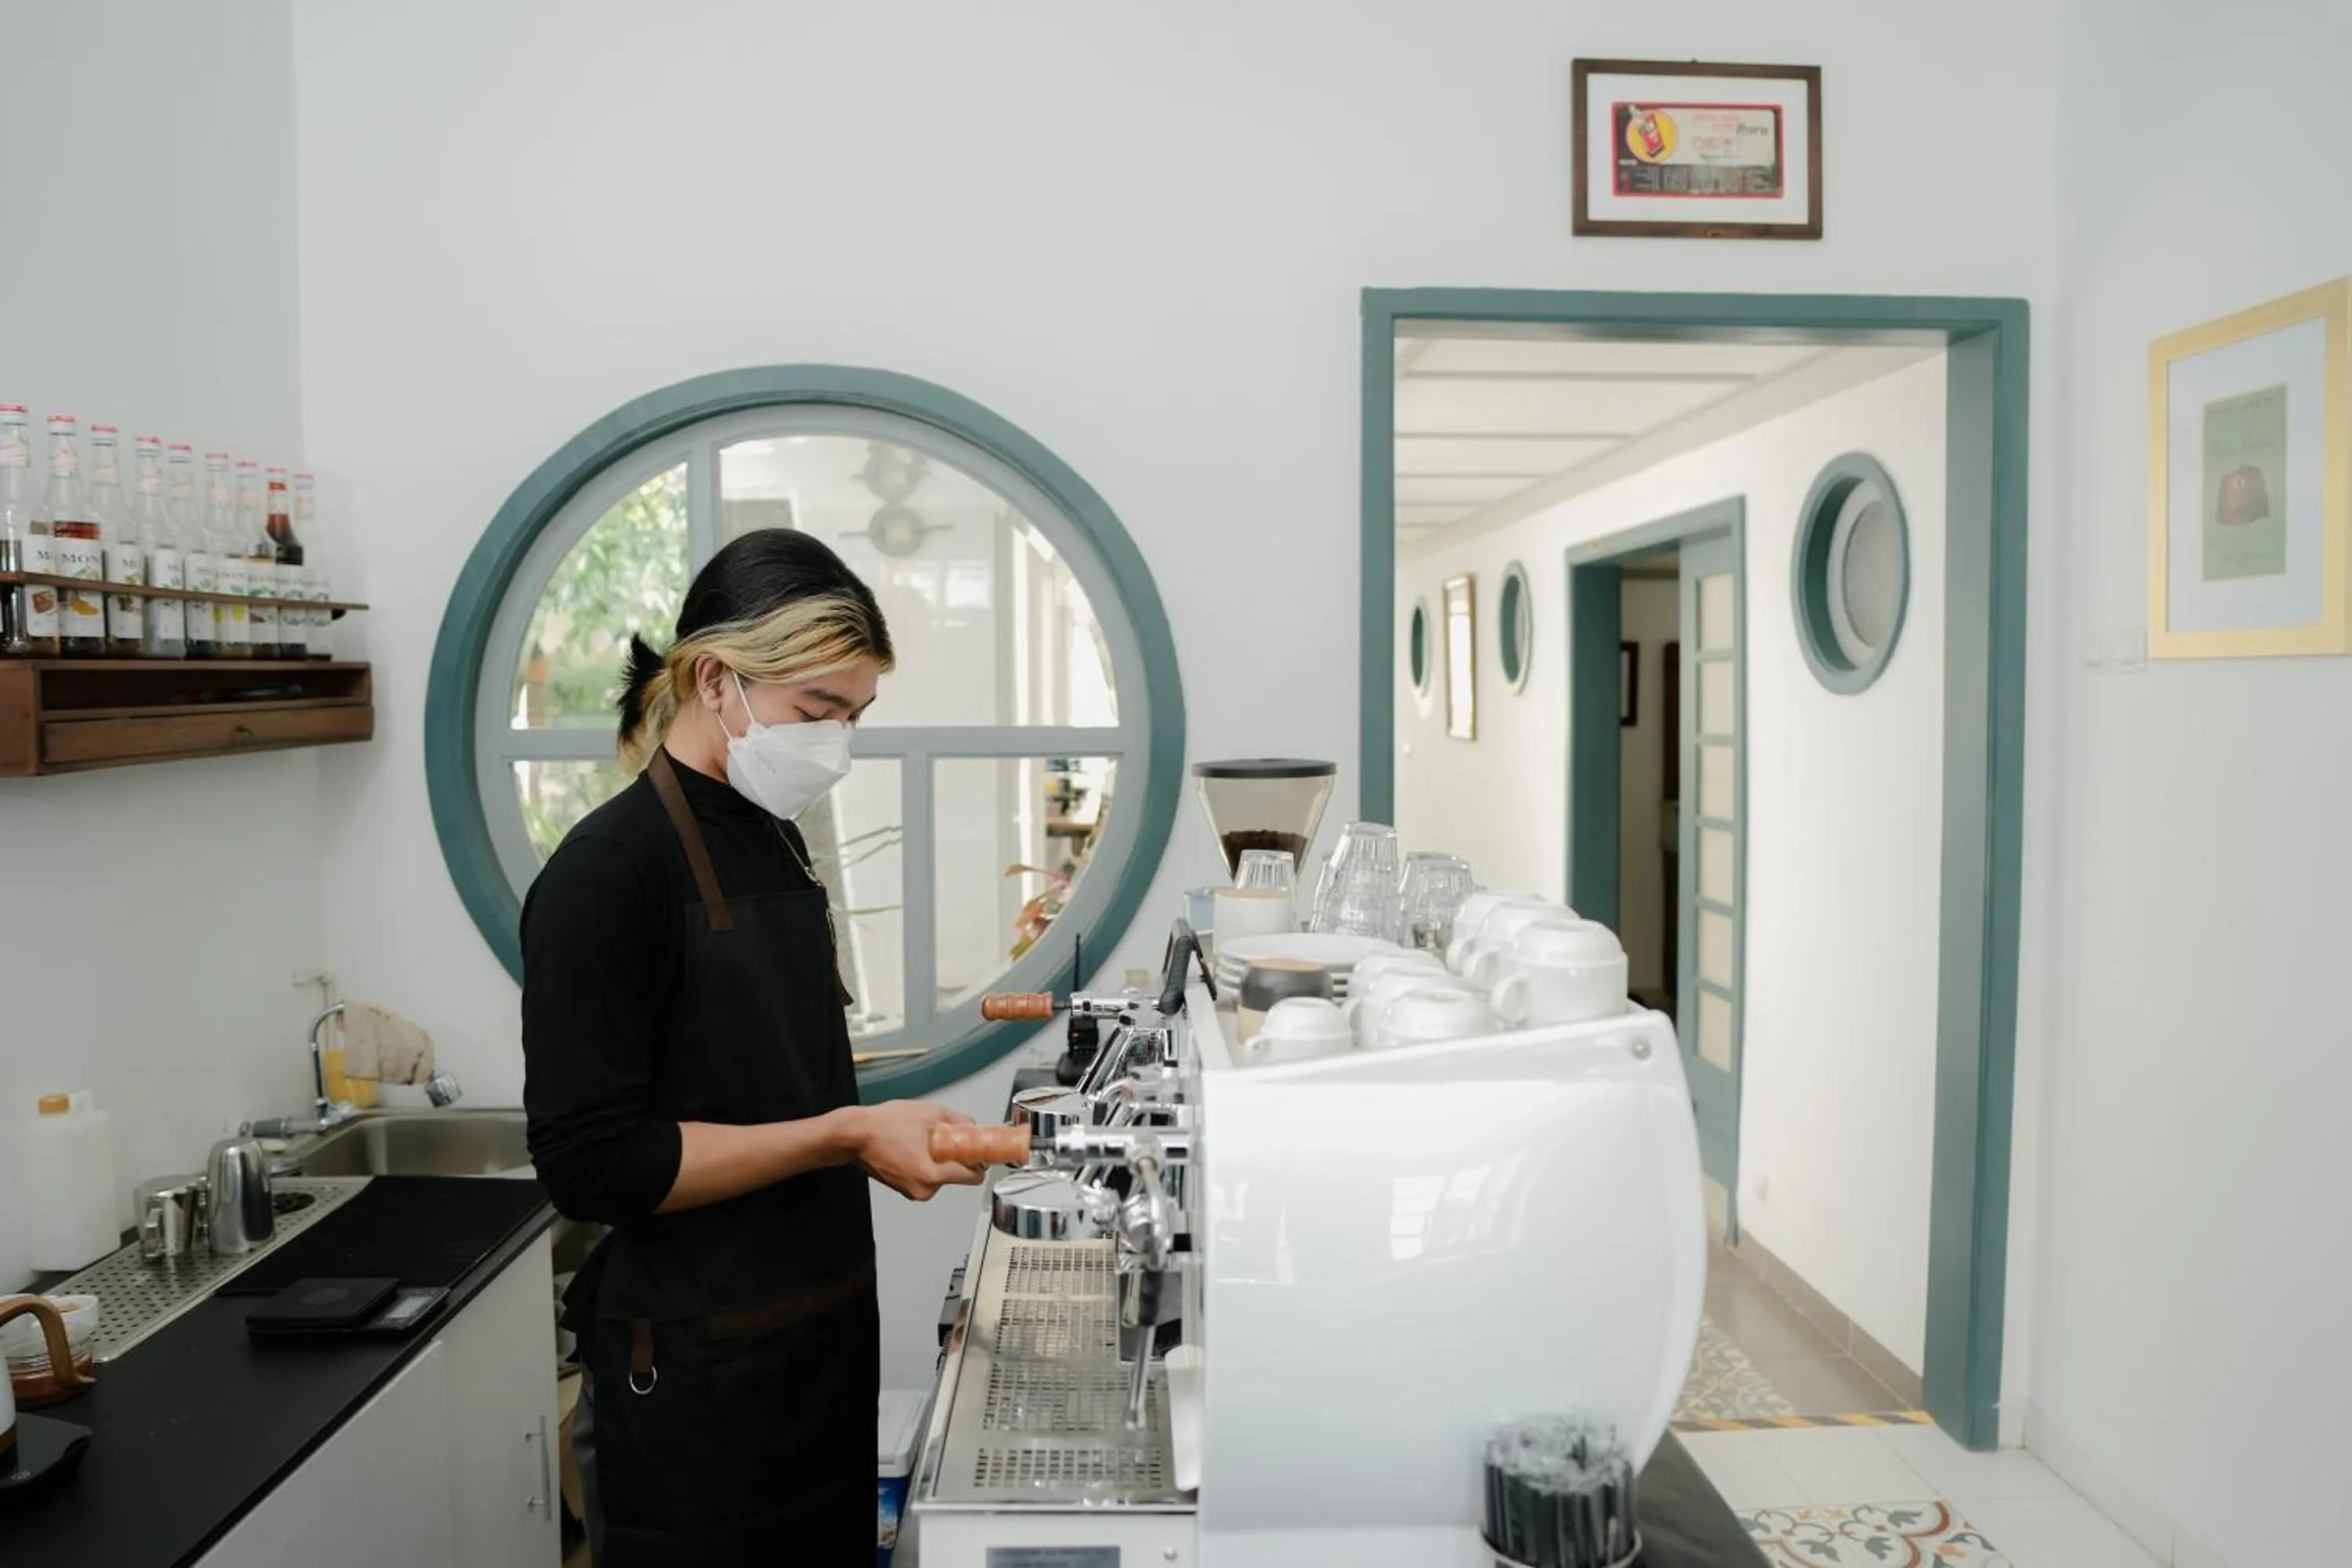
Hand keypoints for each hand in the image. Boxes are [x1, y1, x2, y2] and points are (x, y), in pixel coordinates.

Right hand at [843, 1100, 984, 1201]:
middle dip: (954, 1158)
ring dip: (938, 1159)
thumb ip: (958, 1122)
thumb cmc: (884, 1125)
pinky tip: (911, 1148)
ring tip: (920, 1140)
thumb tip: (972, 1128)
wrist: (853, 1134)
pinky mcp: (904, 1188)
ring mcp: (913, 1191)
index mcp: (931, 1174)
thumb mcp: (930, 1112)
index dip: (978, 1161)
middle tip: (943, 1138)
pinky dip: (925, 1163)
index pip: (972, 1177)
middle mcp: (924, 1189)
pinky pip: (926, 1177)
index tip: (977, 1150)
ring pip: (941, 1176)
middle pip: (957, 1176)